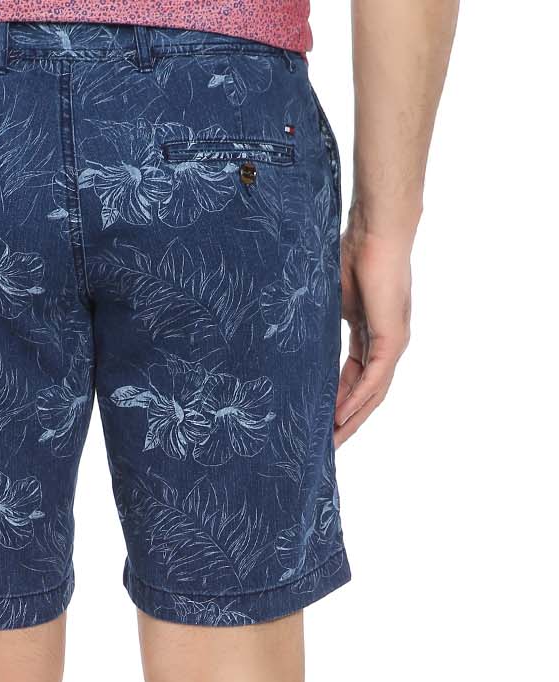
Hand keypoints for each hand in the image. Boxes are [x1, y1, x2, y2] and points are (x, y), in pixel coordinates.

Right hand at [335, 215, 412, 446]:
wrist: (375, 231)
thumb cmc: (351, 255)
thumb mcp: (328, 302)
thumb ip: (318, 328)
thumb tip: (291, 344)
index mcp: (369, 336)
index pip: (352, 379)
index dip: (335, 403)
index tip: (316, 423)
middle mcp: (385, 344)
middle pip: (365, 395)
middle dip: (345, 422)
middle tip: (323, 448)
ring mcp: (392, 343)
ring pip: (372, 393)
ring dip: (352, 419)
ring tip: (330, 443)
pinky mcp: (393, 338)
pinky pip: (374, 379)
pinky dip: (357, 399)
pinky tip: (340, 417)